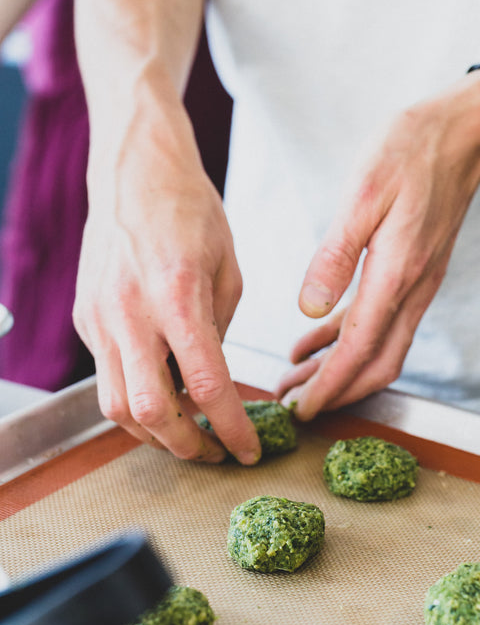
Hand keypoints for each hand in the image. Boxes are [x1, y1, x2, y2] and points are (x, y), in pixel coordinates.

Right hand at [74, 98, 260, 463]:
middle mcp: (129, 312)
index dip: (231, 428)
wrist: (132, 172)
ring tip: (188, 434)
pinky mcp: (85, 320)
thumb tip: (213, 381)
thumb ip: (219, 331)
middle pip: (151, 412)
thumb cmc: (188, 211)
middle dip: (187, 446)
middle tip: (215, 453)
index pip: (207, 385)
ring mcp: (99, 318)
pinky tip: (162, 394)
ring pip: (116, 407)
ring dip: (154, 433)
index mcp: (177, 295)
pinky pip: (106, 377)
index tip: (248, 450)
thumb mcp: (228, 269)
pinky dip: (135, 399)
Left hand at [274, 71, 479, 418]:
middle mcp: (413, 288)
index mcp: (397, 273)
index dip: (330, 385)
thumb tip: (310, 309)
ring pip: (381, 347)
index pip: (360, 349)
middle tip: (298, 407)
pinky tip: (317, 336)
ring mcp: (418, 283)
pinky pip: (384, 320)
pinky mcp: (416, 272)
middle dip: (337, 391)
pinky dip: (350, 337)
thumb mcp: (364, 194)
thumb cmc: (412, 150)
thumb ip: (336, 256)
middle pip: (376, 363)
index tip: (304, 410)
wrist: (464, 131)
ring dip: (342, 369)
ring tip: (298, 378)